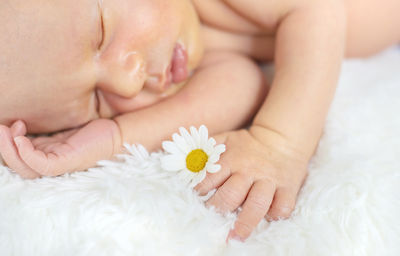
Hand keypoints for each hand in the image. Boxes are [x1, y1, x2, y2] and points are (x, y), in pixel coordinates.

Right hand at [0, 119, 121, 177]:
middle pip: (17, 164)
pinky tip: (20, 139)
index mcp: (45, 156)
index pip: (17, 157)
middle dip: (2, 146)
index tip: (3, 123)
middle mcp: (49, 163)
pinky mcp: (69, 162)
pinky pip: (42, 165)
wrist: (117, 133)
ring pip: (25, 168)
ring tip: (5, 130)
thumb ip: (42, 129)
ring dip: (10, 149)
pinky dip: (27, 154)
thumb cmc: (91, 131)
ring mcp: (59, 165)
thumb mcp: (61, 128)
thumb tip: (21, 119)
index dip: (6, 143)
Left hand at [195, 126, 308, 240]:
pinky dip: (276, 215)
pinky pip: (284, 206)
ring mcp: (269, 180)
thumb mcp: (224, 140)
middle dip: (218, 209)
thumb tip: (179, 163)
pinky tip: (268, 220)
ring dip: (245, 222)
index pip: (210, 178)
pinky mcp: (287, 188)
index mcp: (230, 159)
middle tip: (209, 221)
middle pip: (231, 194)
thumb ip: (204, 151)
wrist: (280, 138)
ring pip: (257, 203)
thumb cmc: (246, 144)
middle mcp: (249, 171)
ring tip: (235, 237)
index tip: (193, 201)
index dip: (199, 191)